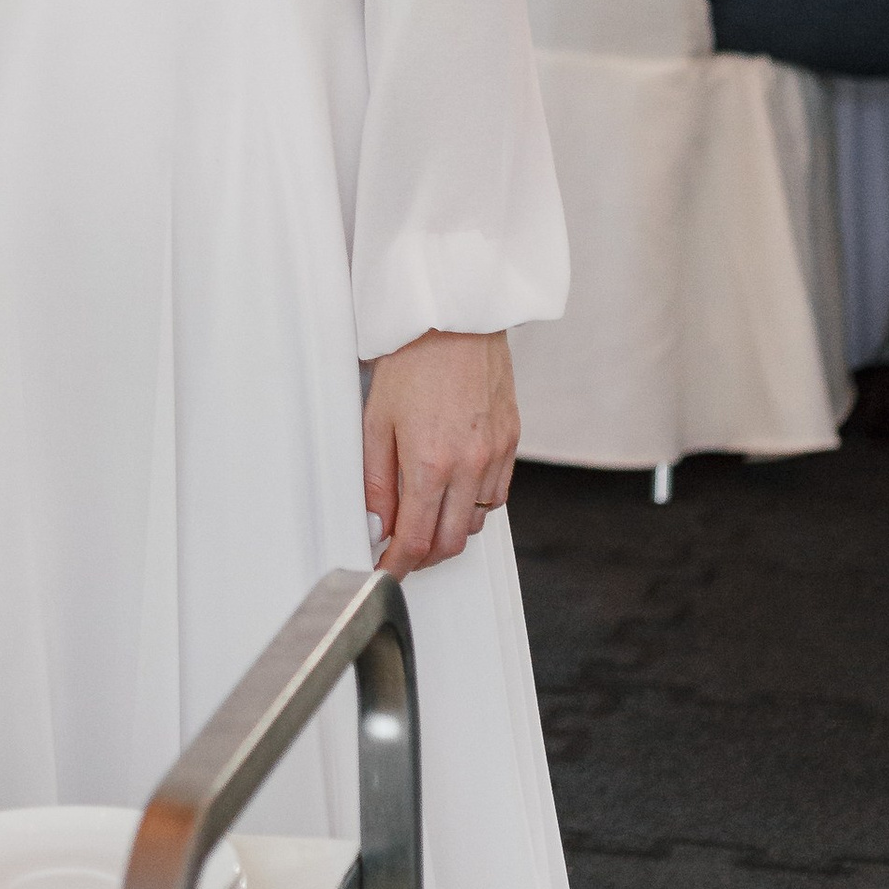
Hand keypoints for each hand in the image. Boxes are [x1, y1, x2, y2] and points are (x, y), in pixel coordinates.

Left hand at [363, 329, 517, 575]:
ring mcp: (496, 456)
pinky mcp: (511, 441)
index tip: (387, 571)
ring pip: (477, 522)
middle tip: (402, 552)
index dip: (399, 565)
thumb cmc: (412, 359)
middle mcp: (470, 466)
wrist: (455, 316)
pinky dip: (475, 505)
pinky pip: (497, 495)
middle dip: (424, 557)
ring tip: (425, 519)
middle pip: (452, 542)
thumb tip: (376, 524)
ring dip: (451, 531)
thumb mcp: (376, 420)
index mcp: (431, 463)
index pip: (417, 539)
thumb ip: (376, 480)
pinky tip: (455, 491)